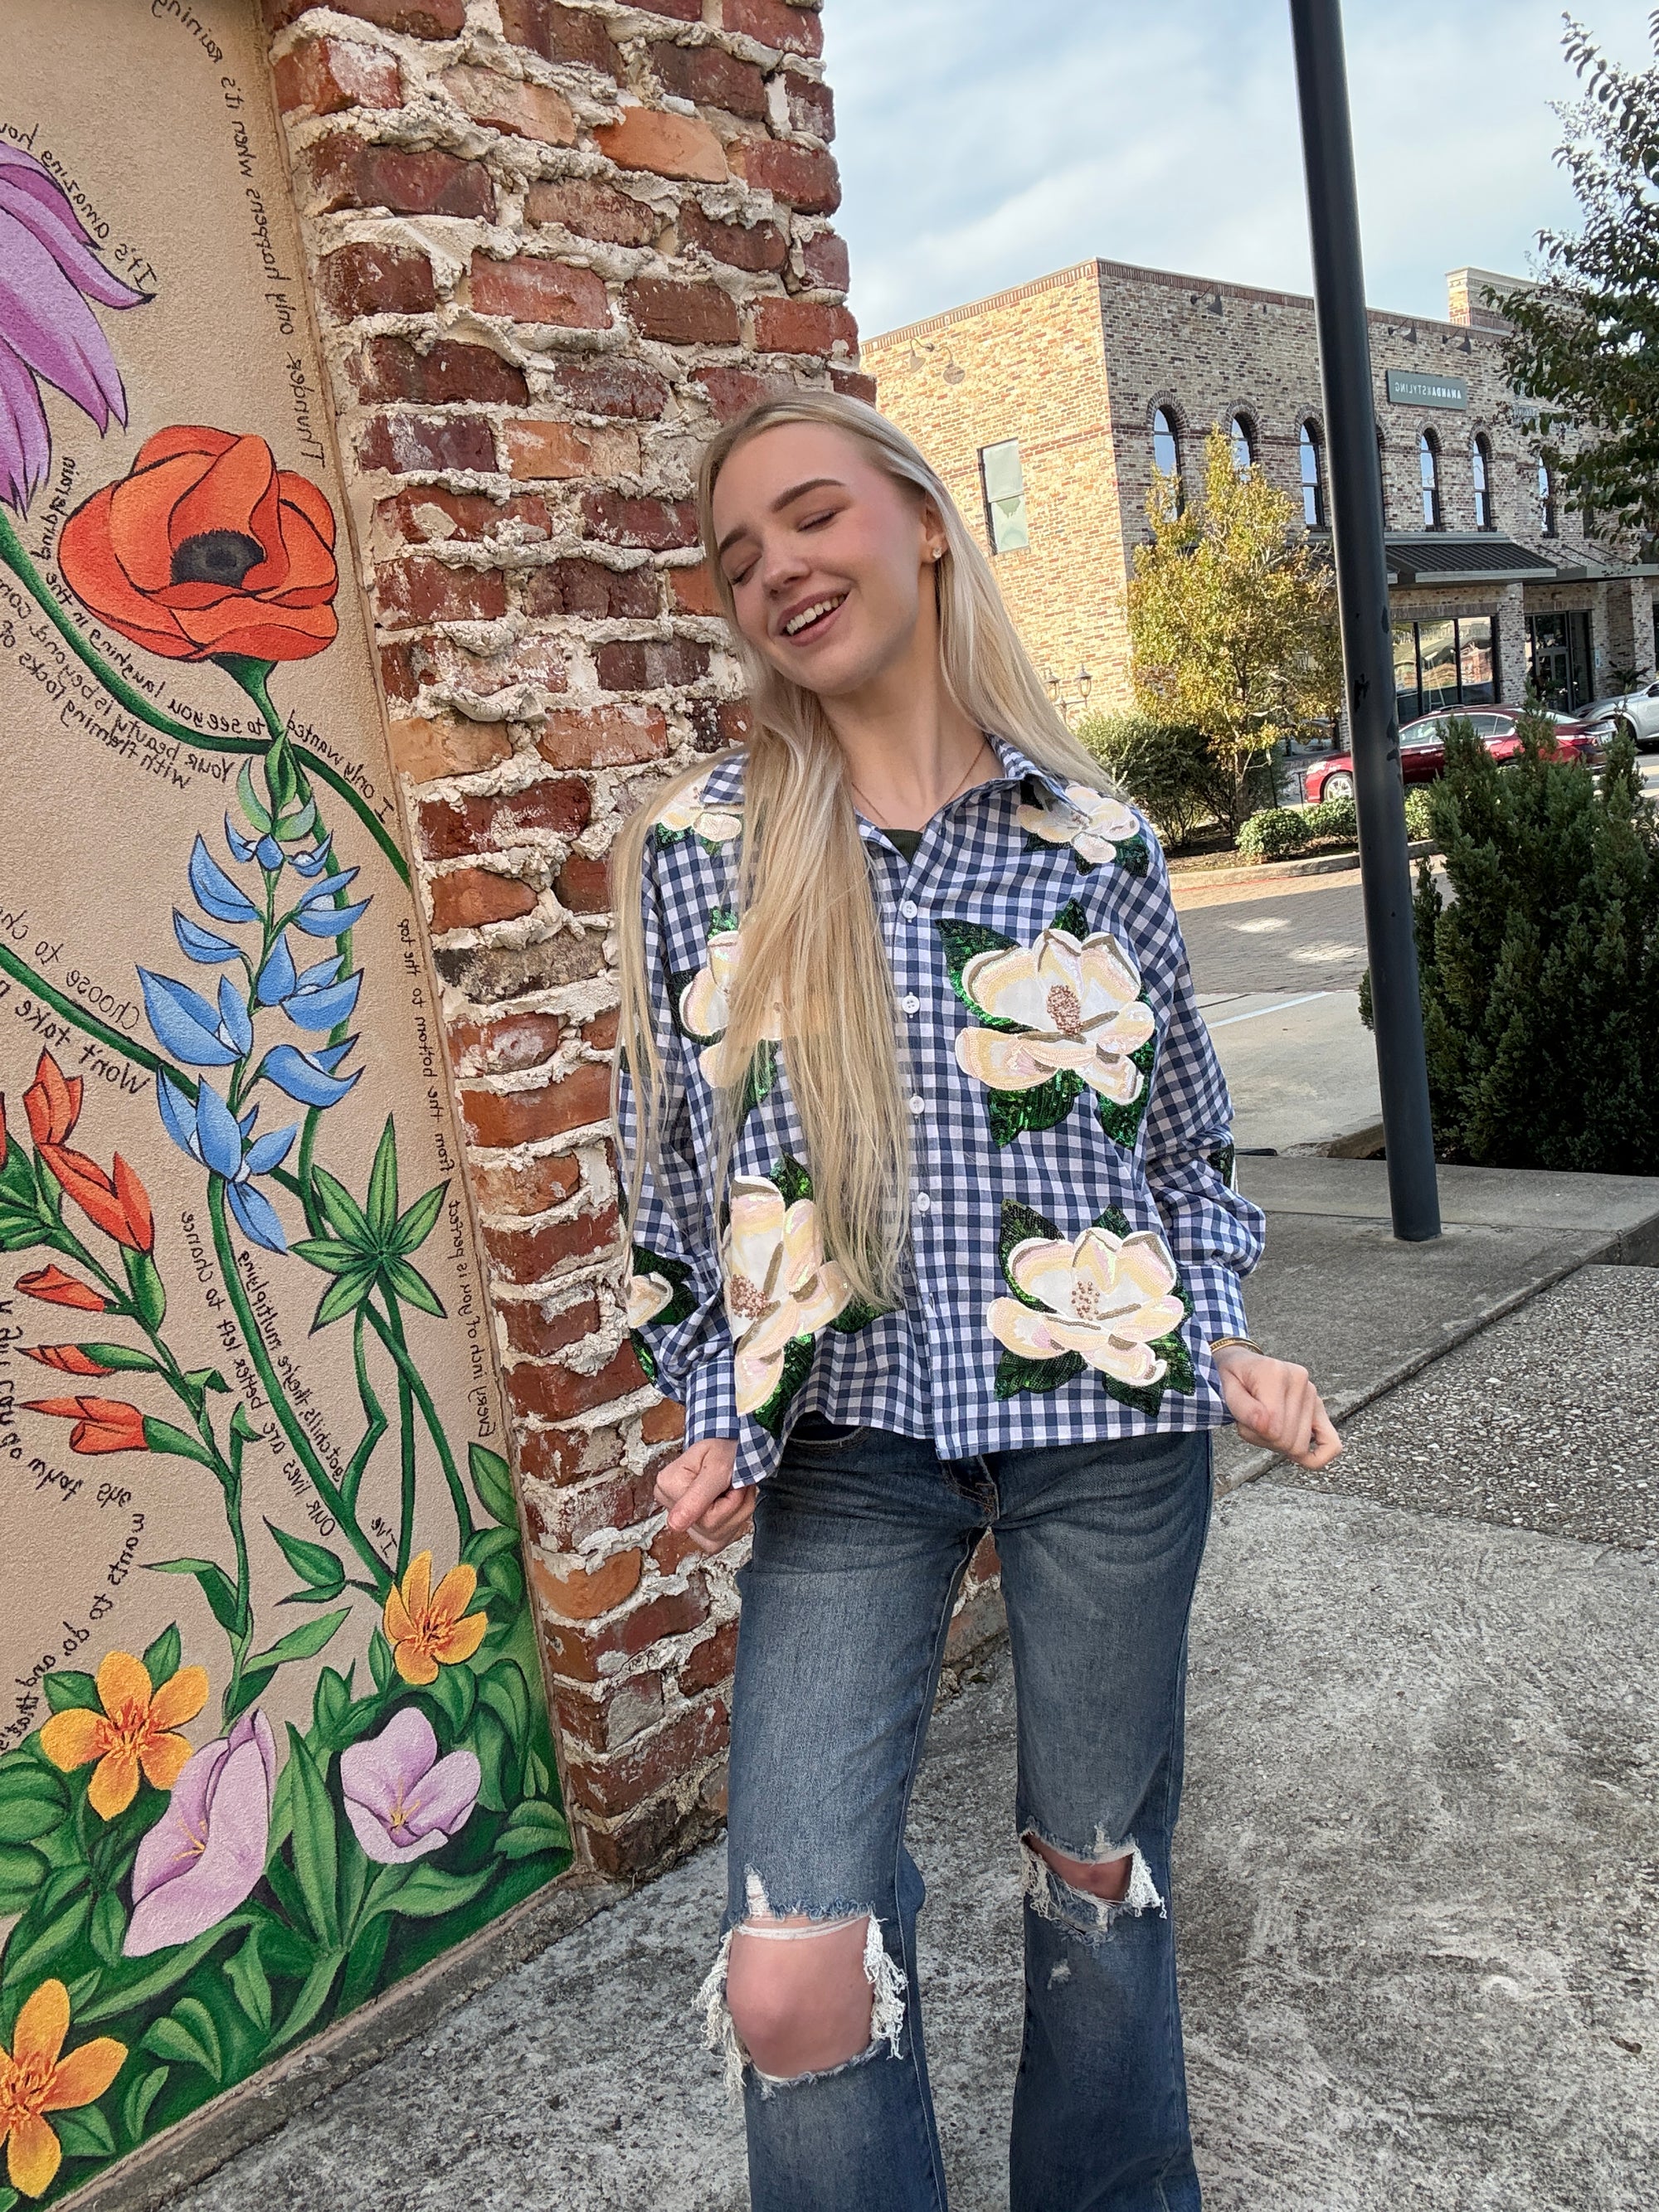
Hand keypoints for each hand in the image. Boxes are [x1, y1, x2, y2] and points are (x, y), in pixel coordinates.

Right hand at [654, 1435, 752, 1555]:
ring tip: (735, 1489)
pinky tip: (732, 1500)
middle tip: (736, 1483)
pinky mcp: (696, 1530)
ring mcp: (682, 1520)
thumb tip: (675, 1524)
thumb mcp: (717, 1466)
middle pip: (710, 1530)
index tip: (731, 1481)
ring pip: (717, 1537)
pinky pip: (721, 1538)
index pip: (705, 1518)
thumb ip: (698, 1496)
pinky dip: (736, 1519)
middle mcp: (670, 1507)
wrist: (728, 1446)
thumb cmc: (722, 1449)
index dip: (730, 1502)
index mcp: (668, 1487)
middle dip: (736, 1506)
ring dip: (738, 1512)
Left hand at [1212, 1344, 1340, 1469]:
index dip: (1251, 1432)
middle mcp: (1301, 1382)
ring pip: (1300, 1446)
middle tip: (1250, 1423)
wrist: (1241, 1365)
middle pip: (1287, 1440)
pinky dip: (1318, 1456)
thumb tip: (1265, 1424)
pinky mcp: (1319, 1408)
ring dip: (1276, 1444)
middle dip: (1263, 1439)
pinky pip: (1332, 1444)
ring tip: (1264, 1425)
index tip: (1241, 1419)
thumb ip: (1242, 1407)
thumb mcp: (1226, 1389)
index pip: (1271, 1426)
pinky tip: (1301, 1457)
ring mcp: (1313, 1395)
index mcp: (1276, 1373)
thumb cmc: (1233, 1378)